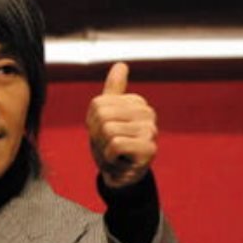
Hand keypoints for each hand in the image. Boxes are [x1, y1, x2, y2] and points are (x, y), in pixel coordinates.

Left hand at [86, 62, 157, 188]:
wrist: (122, 177)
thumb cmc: (112, 145)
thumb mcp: (108, 115)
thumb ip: (114, 90)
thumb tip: (121, 65)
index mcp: (136, 102)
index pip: (97, 104)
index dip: (92, 122)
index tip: (103, 133)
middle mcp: (147, 113)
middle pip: (102, 115)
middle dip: (96, 135)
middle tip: (107, 146)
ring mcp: (150, 131)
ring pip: (107, 130)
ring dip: (103, 149)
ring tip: (114, 154)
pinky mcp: (149, 149)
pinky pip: (114, 145)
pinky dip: (110, 158)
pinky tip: (119, 162)